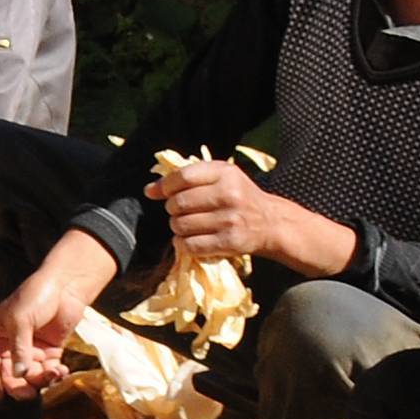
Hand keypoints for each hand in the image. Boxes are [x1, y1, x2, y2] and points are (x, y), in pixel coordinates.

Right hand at [0, 235, 116, 402]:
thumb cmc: (35, 296)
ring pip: (29, 376)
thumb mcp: (21, 322)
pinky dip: (54, 375)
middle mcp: (10, 344)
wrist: (66, 285)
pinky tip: (62, 371)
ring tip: (54, 374)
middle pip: (7, 375)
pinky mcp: (50, 350)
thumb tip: (19, 375)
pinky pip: (47, 371)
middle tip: (29, 392)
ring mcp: (30, 348)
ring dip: (40, 380)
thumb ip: (19, 350)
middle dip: (17, 386)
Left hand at [147, 155, 282, 264]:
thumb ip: (186, 178)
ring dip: (177, 226)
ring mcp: (230, 220)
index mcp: (225, 173)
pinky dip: (182, 243)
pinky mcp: (229, 242)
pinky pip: (190, 245)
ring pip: (180, 225)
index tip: (161, 193)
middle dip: (172, 209)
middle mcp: (229, 195)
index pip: (183, 177)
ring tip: (188, 224)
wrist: (270, 223)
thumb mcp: (220, 177)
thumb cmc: (239, 196)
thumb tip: (149, 190)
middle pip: (178, 203)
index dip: (166, 186)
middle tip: (180, 211)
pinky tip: (190, 239)